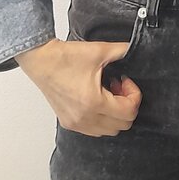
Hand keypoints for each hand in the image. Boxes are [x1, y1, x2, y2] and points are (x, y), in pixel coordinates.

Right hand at [17, 38, 141, 136]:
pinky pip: (95, 130)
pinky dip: (102, 119)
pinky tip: (98, 100)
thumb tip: (138, 49)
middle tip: (120, 87)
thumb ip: (124, 50)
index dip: (134, 95)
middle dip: (127, 105)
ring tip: (109, 94)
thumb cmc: (65, 57)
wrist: (41, 60)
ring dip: (115, 114)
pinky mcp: (69, 123)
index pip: (129, 112)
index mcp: (94, 102)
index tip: (126, 81)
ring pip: (109, 130)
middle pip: (123, 125)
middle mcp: (85, 117)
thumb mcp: (100, 50)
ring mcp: (76, 123)